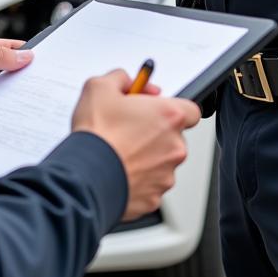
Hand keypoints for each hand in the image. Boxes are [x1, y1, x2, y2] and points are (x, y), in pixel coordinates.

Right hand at [72, 69, 200, 220]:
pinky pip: (150, 184)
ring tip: (119, 151)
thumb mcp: (100, 86)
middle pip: (174, 137)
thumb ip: (120, 78)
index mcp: (169, 116)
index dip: (172, 107)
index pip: (191, 110)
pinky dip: (138, 178)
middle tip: (130, 128)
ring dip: (147, 157)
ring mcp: (166, 174)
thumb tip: (126, 81)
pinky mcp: (154, 198)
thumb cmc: (97, 134)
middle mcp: (174, 146)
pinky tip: (118, 170)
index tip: (155, 107)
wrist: (86, 176)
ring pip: (162, 162)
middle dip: (156, 133)